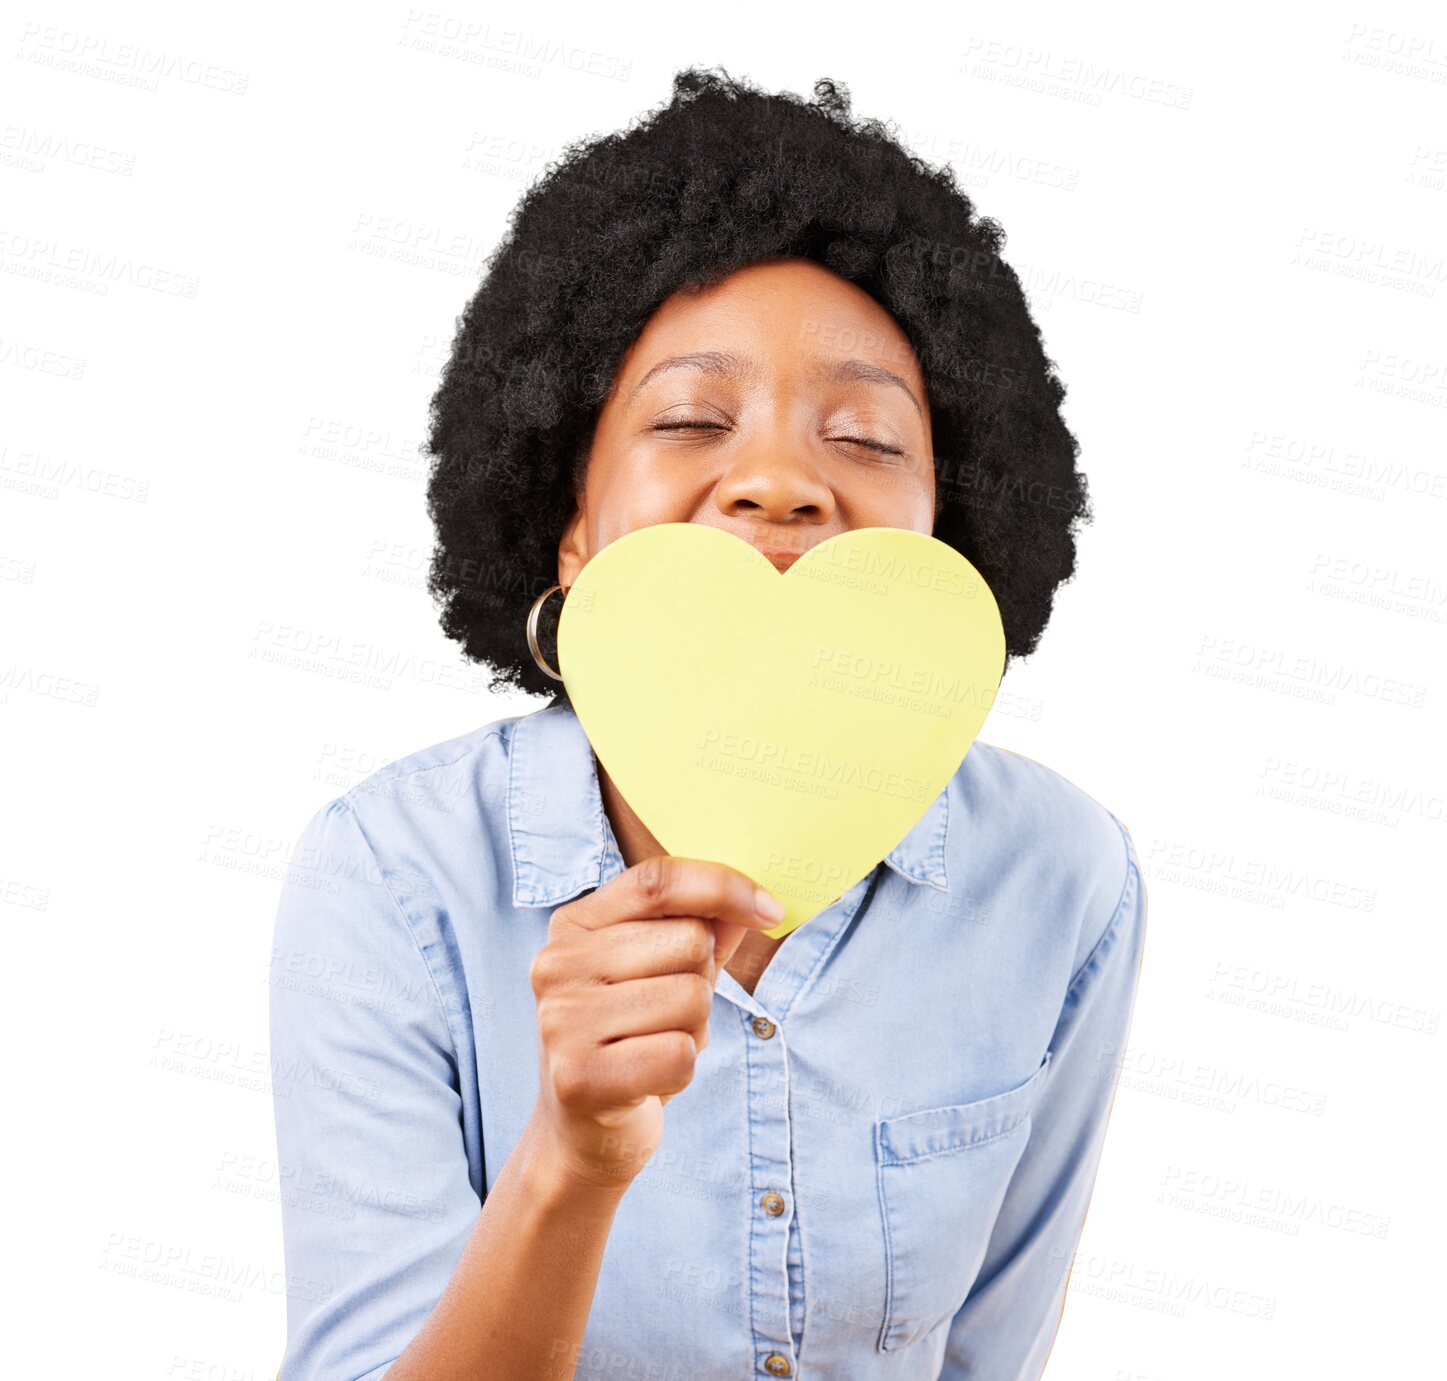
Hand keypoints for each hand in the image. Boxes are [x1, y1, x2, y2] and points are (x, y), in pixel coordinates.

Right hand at [527, 854, 786, 1191]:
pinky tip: (649, 1080)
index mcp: (574, 925)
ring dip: (693, 1029)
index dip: (724, 886)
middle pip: (688, 940)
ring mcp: (562, 1021)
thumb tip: (750, 904)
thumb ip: (701, 931)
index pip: (658, 881)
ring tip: (654, 1046)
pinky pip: (679, 1055)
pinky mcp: (579, 1077)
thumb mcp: (662, 973)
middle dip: (702, 979)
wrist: (580, 1133)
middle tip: (668, 1014)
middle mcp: (558, 964)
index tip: (771, 910)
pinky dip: (681, 1071)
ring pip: (690, 998)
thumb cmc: (630, 1039)